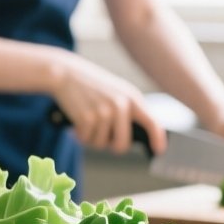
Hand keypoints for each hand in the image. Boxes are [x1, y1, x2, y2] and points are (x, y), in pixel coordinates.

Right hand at [49, 51, 165, 153]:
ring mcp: (104, 112)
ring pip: (100, 143)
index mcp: (132, 98)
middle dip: (111, 146)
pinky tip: (76, 125)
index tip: (159, 150)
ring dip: (91, 137)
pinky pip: (86, 139)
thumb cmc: (90, 84)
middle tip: (103, 140)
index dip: (157, 139)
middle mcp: (121, 105)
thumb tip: (134, 136)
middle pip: (122, 144)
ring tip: (85, 123)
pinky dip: (80, 135)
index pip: (152, 122)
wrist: (65, 73)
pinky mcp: (87, 118)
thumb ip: (127, 109)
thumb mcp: (115, 91)